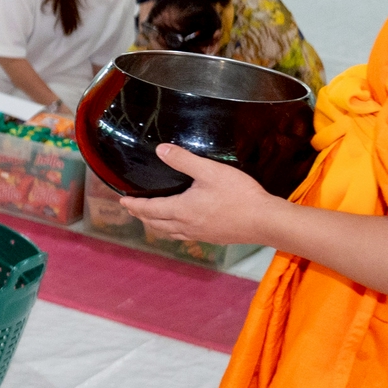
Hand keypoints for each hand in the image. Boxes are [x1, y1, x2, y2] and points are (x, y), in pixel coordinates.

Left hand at [118, 145, 278, 247]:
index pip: (150, 209)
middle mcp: (186, 226)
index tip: (123, 201)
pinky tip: (180, 227)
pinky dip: (173, 231)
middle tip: (132, 209)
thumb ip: (183, 160)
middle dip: (141, 215)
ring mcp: (200, 234)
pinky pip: (184, 236)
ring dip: (156, 225)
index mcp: (181, 210)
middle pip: (156, 223)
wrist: (265, 221)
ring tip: (150, 219)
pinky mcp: (213, 238)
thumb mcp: (209, 171)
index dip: (134, 205)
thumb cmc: (239, 195)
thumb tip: (160, 150)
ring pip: (169, 232)